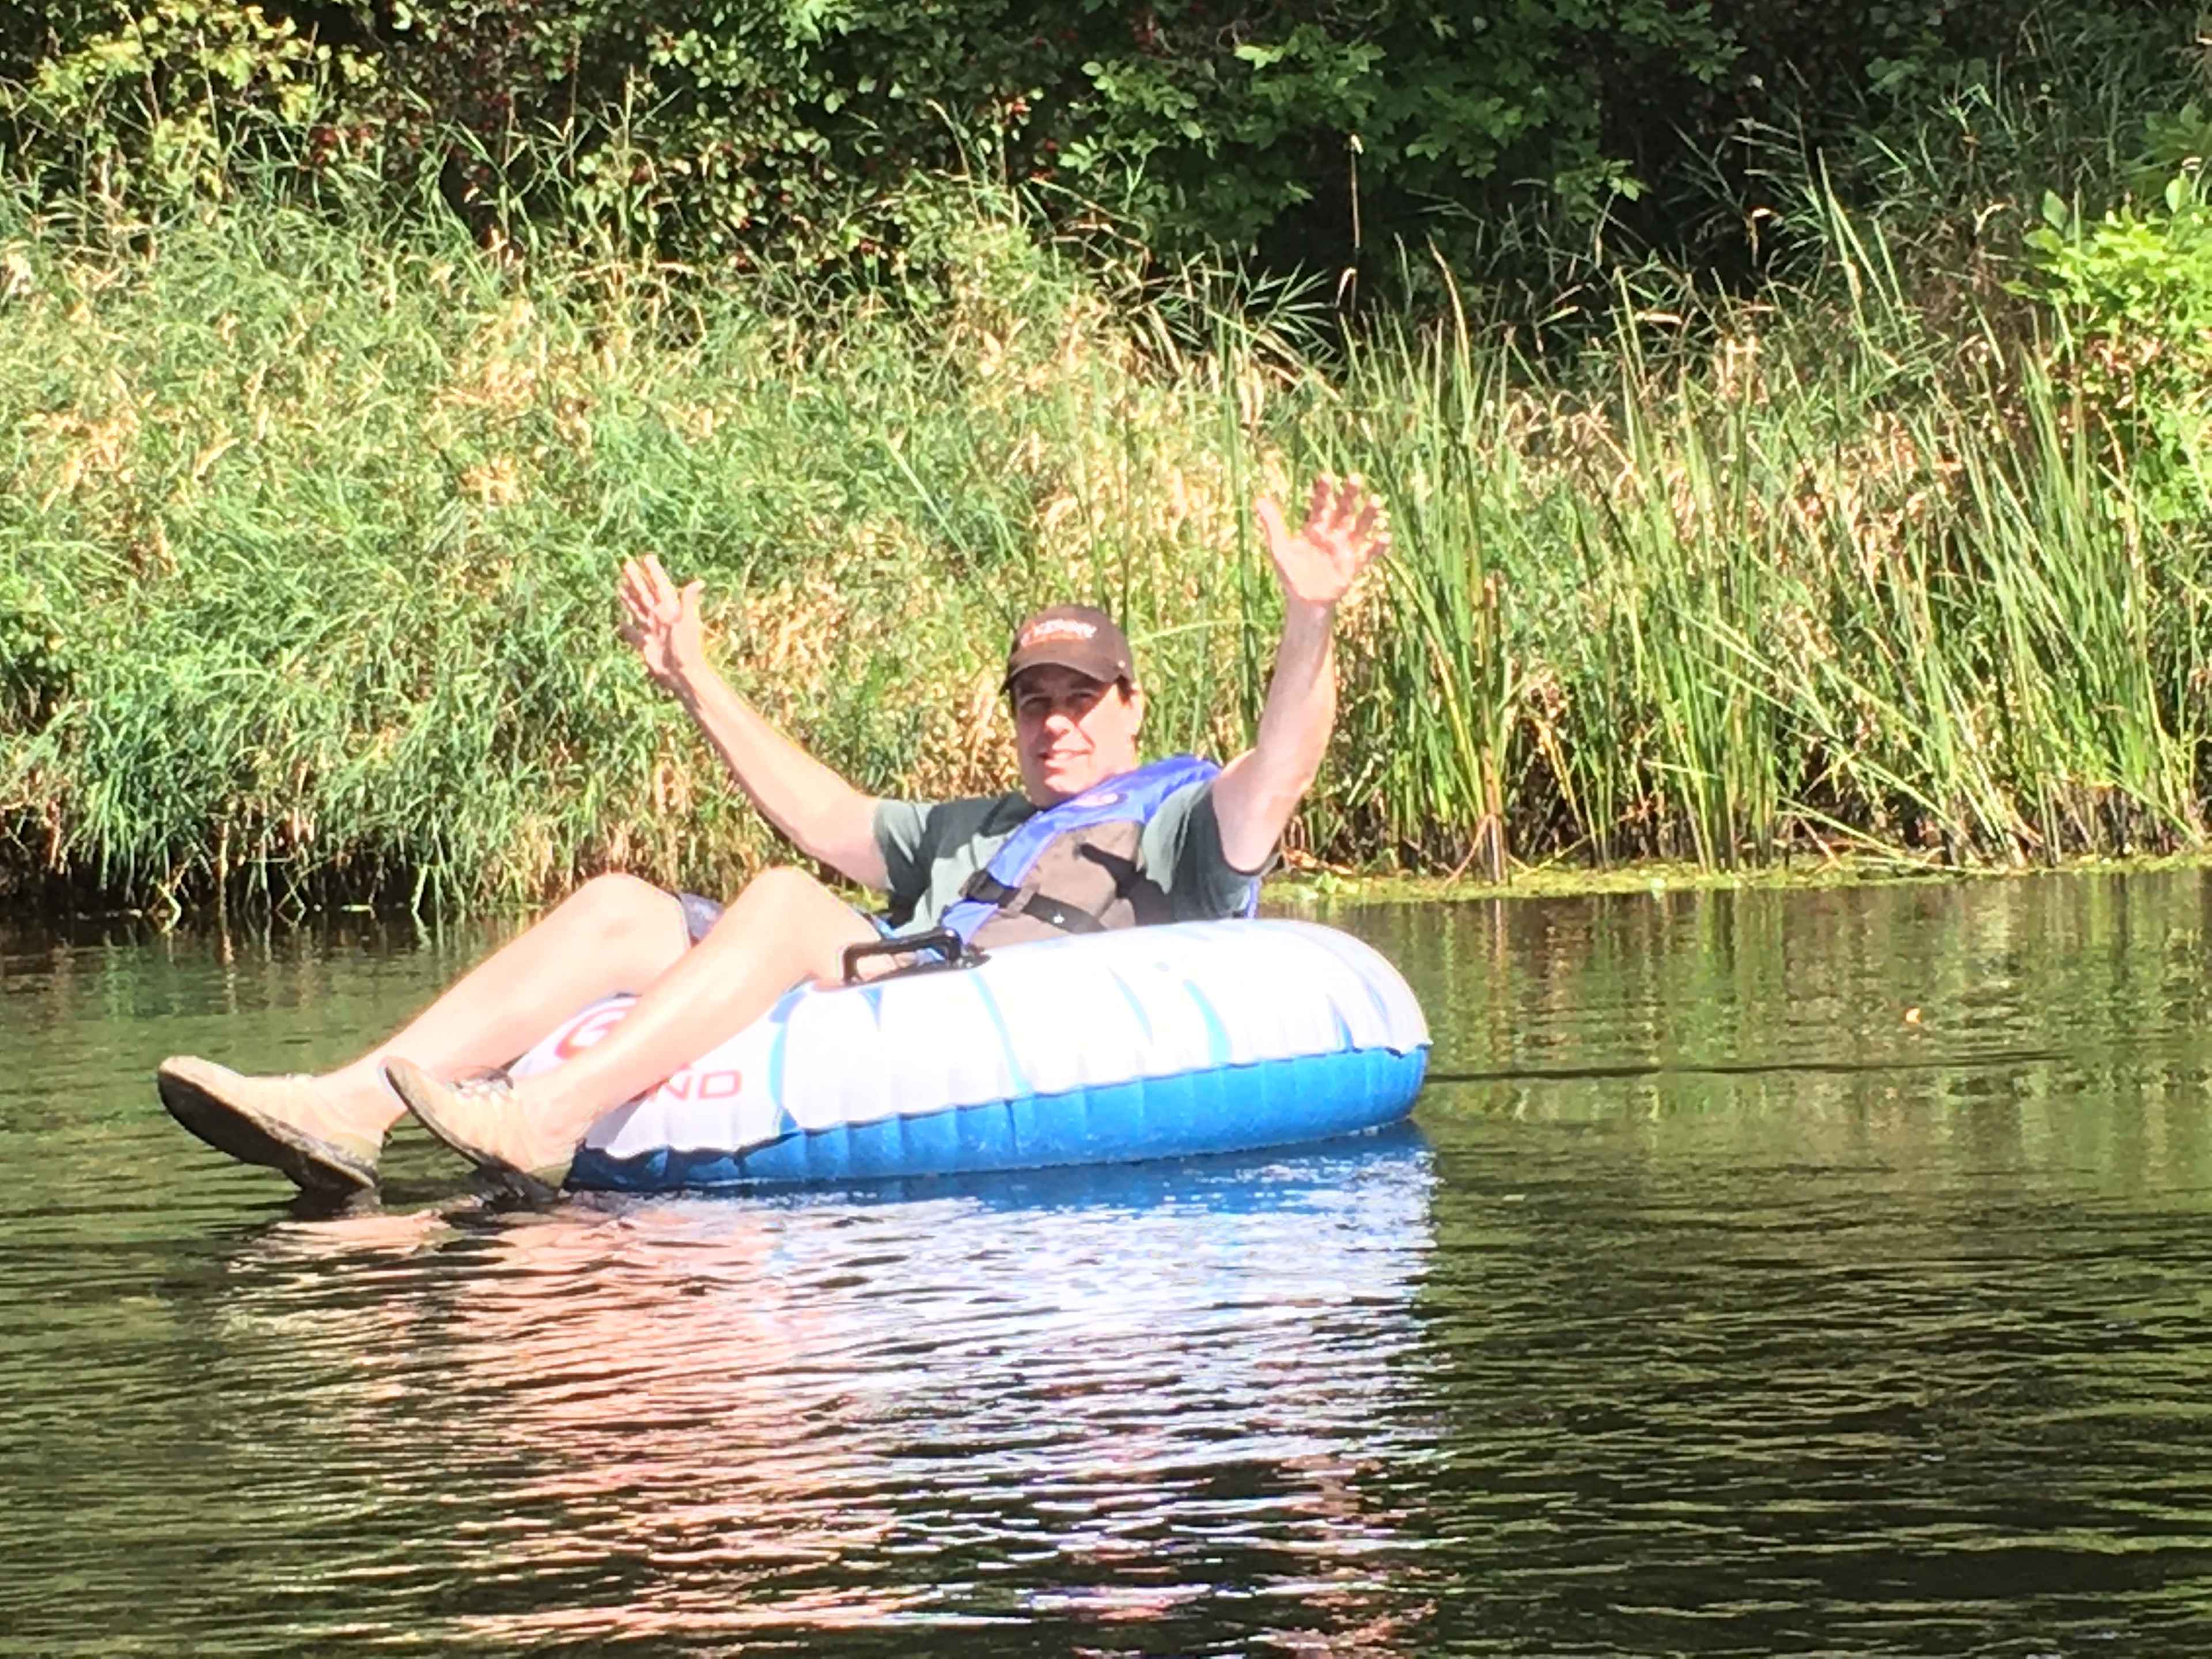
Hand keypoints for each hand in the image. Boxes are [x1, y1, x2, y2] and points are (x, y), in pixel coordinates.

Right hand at [617, 554, 706, 689]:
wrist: (682, 675)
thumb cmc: (687, 648)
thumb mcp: (687, 622)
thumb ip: (689, 601)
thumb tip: (699, 581)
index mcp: (669, 610)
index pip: (659, 586)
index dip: (653, 572)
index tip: (647, 557)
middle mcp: (659, 618)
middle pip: (645, 594)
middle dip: (637, 580)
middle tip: (627, 564)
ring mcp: (651, 631)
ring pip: (637, 609)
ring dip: (629, 597)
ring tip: (621, 584)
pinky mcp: (645, 645)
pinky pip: (632, 634)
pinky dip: (626, 627)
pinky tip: (620, 620)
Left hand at [1254, 474, 1390, 614]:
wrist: (1304, 601)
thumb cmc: (1291, 574)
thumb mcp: (1279, 548)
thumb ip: (1273, 524)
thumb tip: (1259, 499)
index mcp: (1315, 528)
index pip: (1320, 505)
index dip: (1323, 491)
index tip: (1325, 476)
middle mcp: (1332, 534)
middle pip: (1343, 510)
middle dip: (1349, 495)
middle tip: (1355, 477)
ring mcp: (1345, 548)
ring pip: (1359, 526)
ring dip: (1367, 514)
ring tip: (1375, 499)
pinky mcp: (1354, 564)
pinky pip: (1368, 553)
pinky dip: (1378, 546)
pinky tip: (1385, 535)